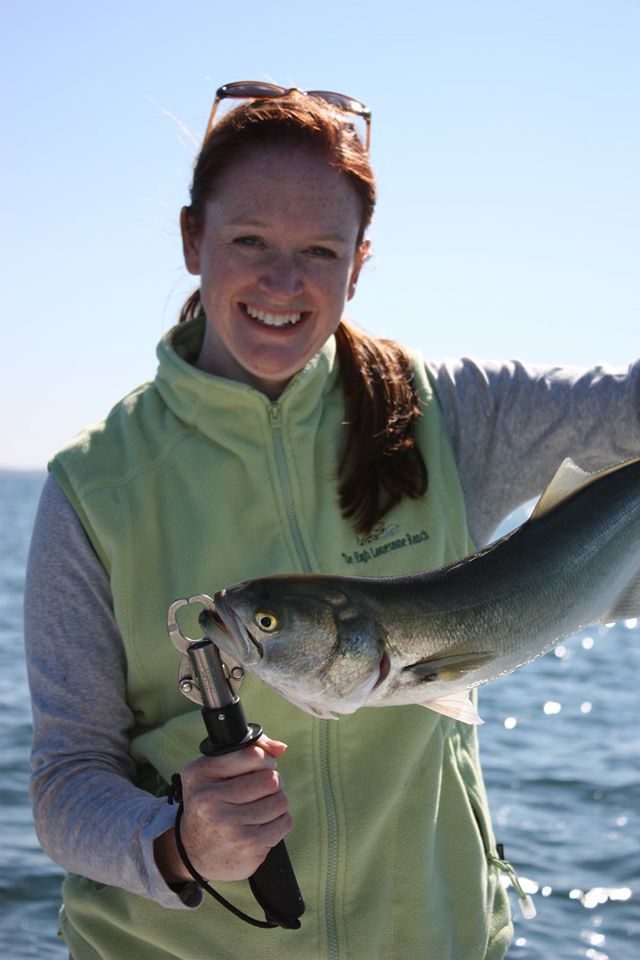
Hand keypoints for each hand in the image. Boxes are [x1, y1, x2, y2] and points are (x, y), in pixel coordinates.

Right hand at [155, 735, 291, 884]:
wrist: (194, 852)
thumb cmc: (211, 802)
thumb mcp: (214, 770)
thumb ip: (248, 749)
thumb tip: (280, 747)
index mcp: (200, 774)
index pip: (252, 755)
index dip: (265, 759)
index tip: (261, 767)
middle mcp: (209, 800)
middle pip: (271, 779)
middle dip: (273, 781)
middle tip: (263, 789)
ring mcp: (229, 826)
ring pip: (281, 801)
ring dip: (278, 802)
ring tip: (262, 806)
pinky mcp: (248, 847)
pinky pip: (284, 823)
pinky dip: (280, 821)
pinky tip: (263, 824)